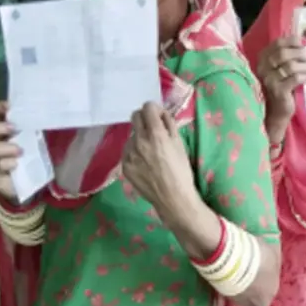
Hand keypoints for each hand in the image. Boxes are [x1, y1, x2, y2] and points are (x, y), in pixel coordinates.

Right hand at [0, 101, 21, 201]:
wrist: (18, 185)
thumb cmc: (17, 156)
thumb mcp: (18, 138)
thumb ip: (19, 127)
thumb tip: (32, 112)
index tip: (9, 106)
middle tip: (13, 128)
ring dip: (6, 147)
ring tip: (20, 150)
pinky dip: (8, 163)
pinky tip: (16, 163)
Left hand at [121, 102, 195, 217]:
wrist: (172, 198)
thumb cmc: (181, 171)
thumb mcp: (180, 145)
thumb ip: (169, 125)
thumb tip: (161, 114)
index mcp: (155, 134)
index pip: (147, 107)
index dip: (154, 109)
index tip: (159, 117)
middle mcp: (139, 141)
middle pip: (135, 116)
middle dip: (145, 118)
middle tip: (153, 129)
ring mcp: (129, 154)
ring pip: (131, 135)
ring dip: (140, 137)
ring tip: (151, 151)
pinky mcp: (124, 165)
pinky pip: (127, 150)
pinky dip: (135, 151)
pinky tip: (145, 162)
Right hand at [255, 35, 305, 135]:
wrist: (277, 109)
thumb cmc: (283, 84)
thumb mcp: (285, 66)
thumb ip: (292, 52)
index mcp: (263, 57)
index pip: (278, 43)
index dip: (294, 40)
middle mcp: (263, 67)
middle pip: (284, 53)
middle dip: (301, 53)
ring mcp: (269, 79)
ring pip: (291, 66)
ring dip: (305, 66)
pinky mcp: (278, 91)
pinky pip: (295, 78)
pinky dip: (305, 76)